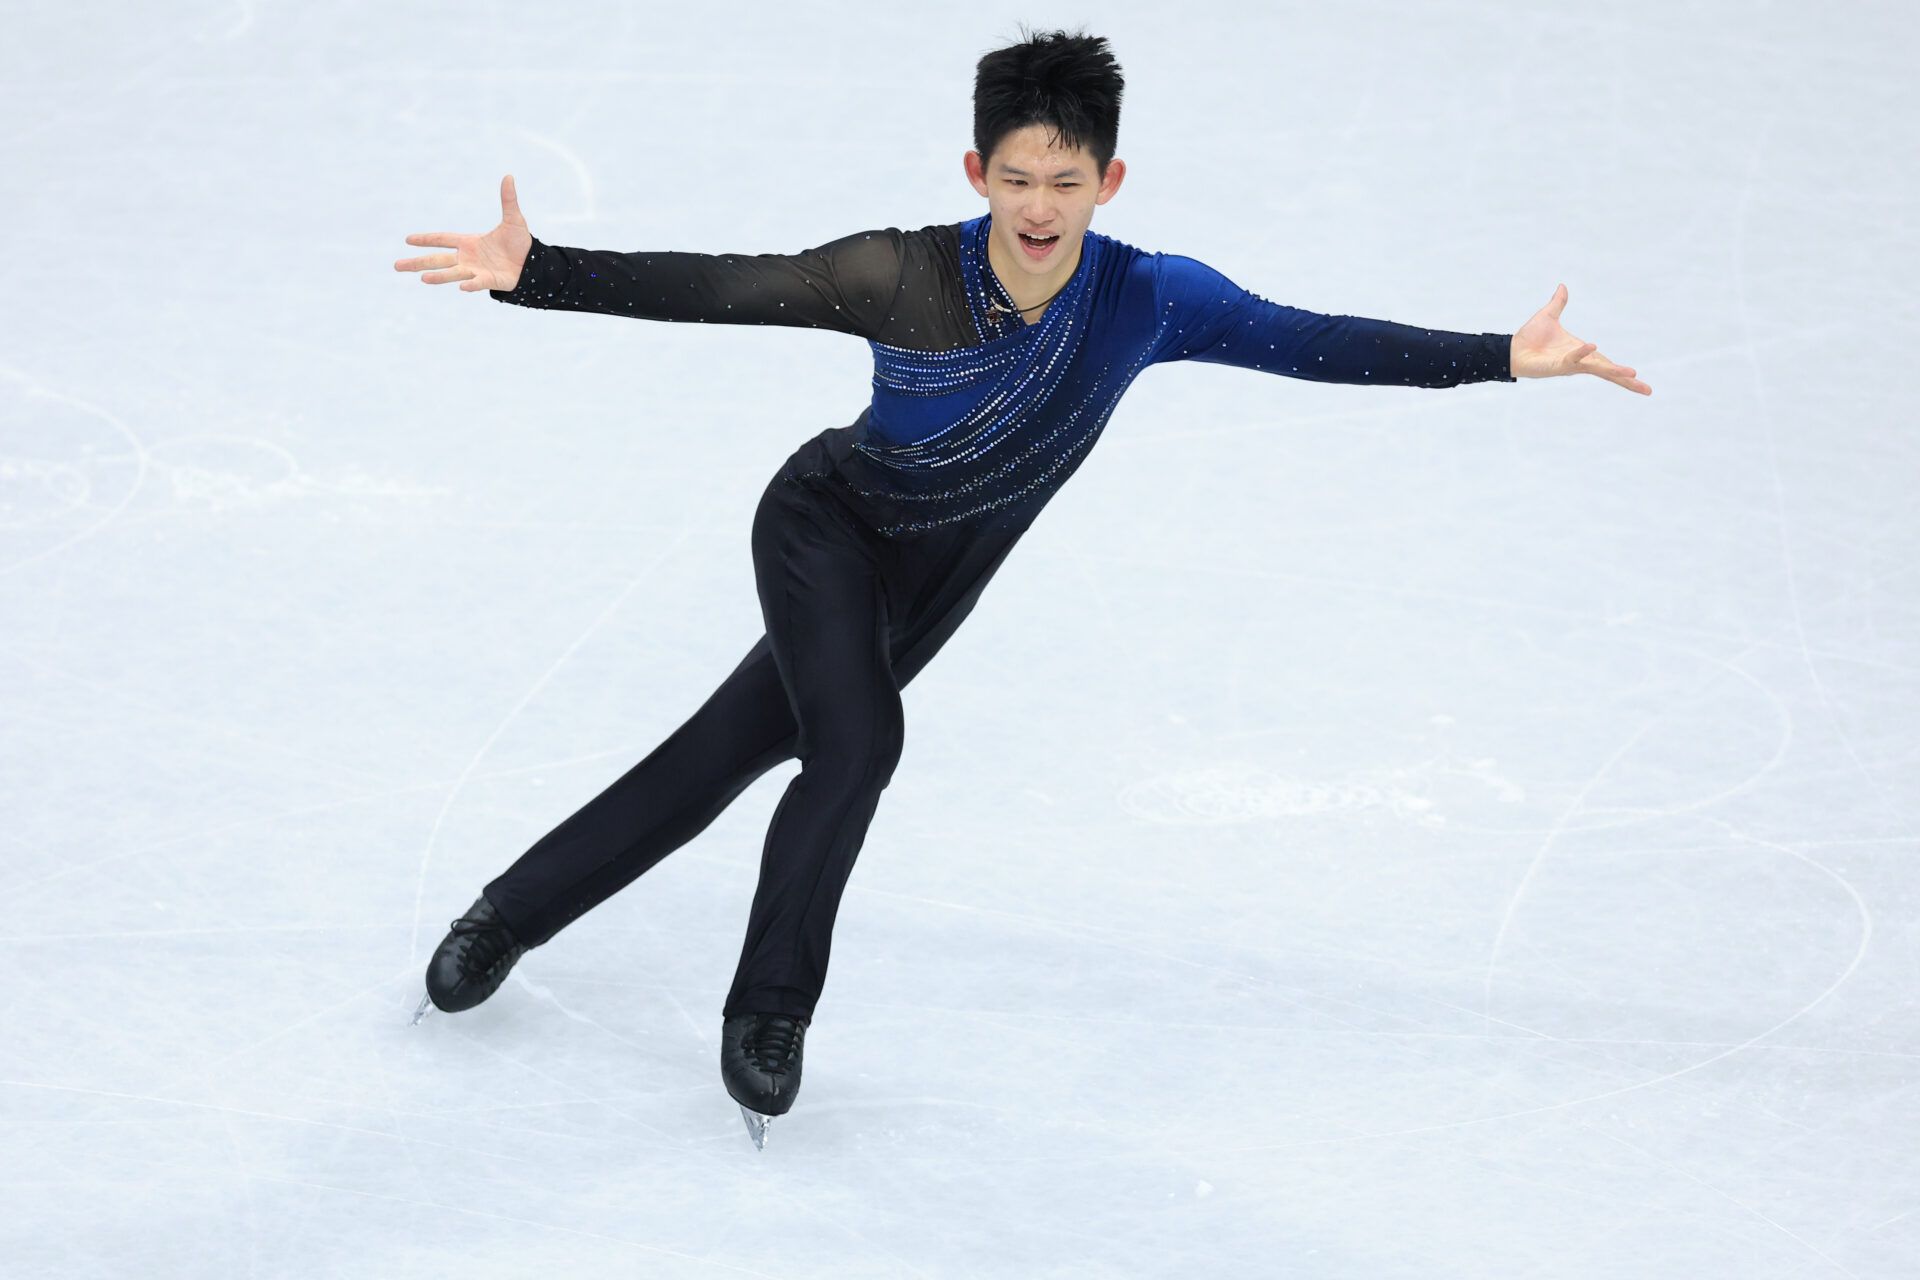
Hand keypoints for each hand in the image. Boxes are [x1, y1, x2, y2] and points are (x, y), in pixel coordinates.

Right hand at [393, 174, 532, 292]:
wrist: (533, 264)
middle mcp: (468, 258)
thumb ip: (508, 200)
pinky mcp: (489, 281)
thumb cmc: (520, 243)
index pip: (443, 239)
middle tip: (397, 266)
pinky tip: (461, 287)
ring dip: (439, 276)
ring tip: (423, 278)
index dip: (426, 238)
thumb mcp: (514, 219)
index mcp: (469, 243)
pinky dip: (470, 284)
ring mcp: (476, 271)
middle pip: (438, 260)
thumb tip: (508, 176)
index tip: (408, 240)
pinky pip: (477, 283)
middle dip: (418, 262)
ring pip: (453, 273)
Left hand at [1510, 284, 1649, 394]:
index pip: (1606, 363)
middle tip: (1647, 390)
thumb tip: (1562, 287)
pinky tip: (1593, 348)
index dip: (1621, 370)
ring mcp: (1570, 365)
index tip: (1637, 376)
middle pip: (1608, 372)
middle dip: (1627, 381)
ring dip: (1614, 371)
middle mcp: (1579, 361)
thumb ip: (1558, 303)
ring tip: (1632, 374)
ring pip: (1596, 368)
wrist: (1511, 349)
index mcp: (1582, 352)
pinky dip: (1582, 353)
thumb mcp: (1549, 316)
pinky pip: (1573, 359)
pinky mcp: (1557, 365)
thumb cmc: (1530, 338)